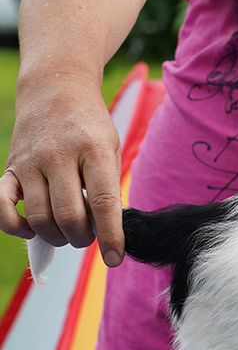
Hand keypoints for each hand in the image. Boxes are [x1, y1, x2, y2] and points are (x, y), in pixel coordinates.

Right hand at [0, 76, 123, 265]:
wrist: (55, 90)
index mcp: (93, 150)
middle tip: (87, 235)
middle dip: (82, 238)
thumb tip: (108, 233)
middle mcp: (59, 156)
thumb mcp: (111, 150)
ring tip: (67, 230)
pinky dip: (16, 228)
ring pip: (40, 218)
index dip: (109, 236)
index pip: (102, 203)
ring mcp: (30, 162)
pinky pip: (3, 208)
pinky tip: (32, 228)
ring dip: (56, 236)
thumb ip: (109, 189)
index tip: (114, 258)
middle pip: (69, 216)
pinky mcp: (10, 168)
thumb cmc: (90, 127)